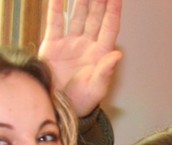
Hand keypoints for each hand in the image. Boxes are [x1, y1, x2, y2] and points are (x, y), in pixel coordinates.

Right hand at [39, 0, 122, 116]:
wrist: (59, 107)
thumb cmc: (82, 101)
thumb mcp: (96, 88)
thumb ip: (106, 71)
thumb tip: (117, 56)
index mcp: (100, 53)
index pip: (109, 27)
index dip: (113, 11)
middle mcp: (87, 44)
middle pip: (94, 16)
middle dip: (98, 0)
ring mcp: (70, 42)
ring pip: (77, 15)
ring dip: (81, 0)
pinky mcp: (53, 44)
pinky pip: (56, 22)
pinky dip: (56, 8)